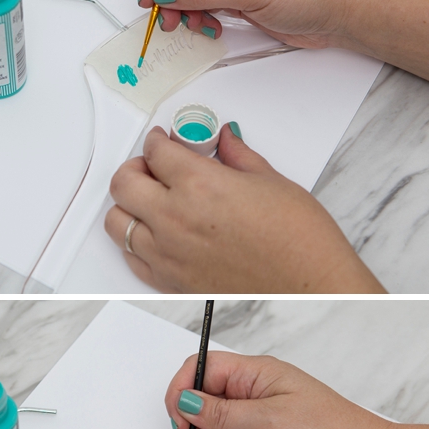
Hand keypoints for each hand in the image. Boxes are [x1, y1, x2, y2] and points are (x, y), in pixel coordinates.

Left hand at [105, 125, 384, 293]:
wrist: (311, 288)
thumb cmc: (300, 241)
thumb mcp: (271, 181)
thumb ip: (236, 157)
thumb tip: (224, 142)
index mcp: (198, 185)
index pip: (156, 151)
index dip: (158, 140)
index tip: (163, 140)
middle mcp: (175, 219)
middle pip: (124, 183)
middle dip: (136, 167)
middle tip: (153, 166)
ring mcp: (168, 254)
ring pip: (117, 223)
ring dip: (129, 206)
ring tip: (150, 201)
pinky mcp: (171, 282)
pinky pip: (132, 258)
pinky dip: (136, 242)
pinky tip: (155, 234)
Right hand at [165, 350, 388, 428]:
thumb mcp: (268, 421)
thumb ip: (221, 412)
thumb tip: (186, 399)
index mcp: (255, 373)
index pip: (202, 368)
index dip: (183, 389)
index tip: (179, 417)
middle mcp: (252, 392)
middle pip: (201, 398)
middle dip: (195, 423)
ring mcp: (256, 418)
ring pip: (211, 425)